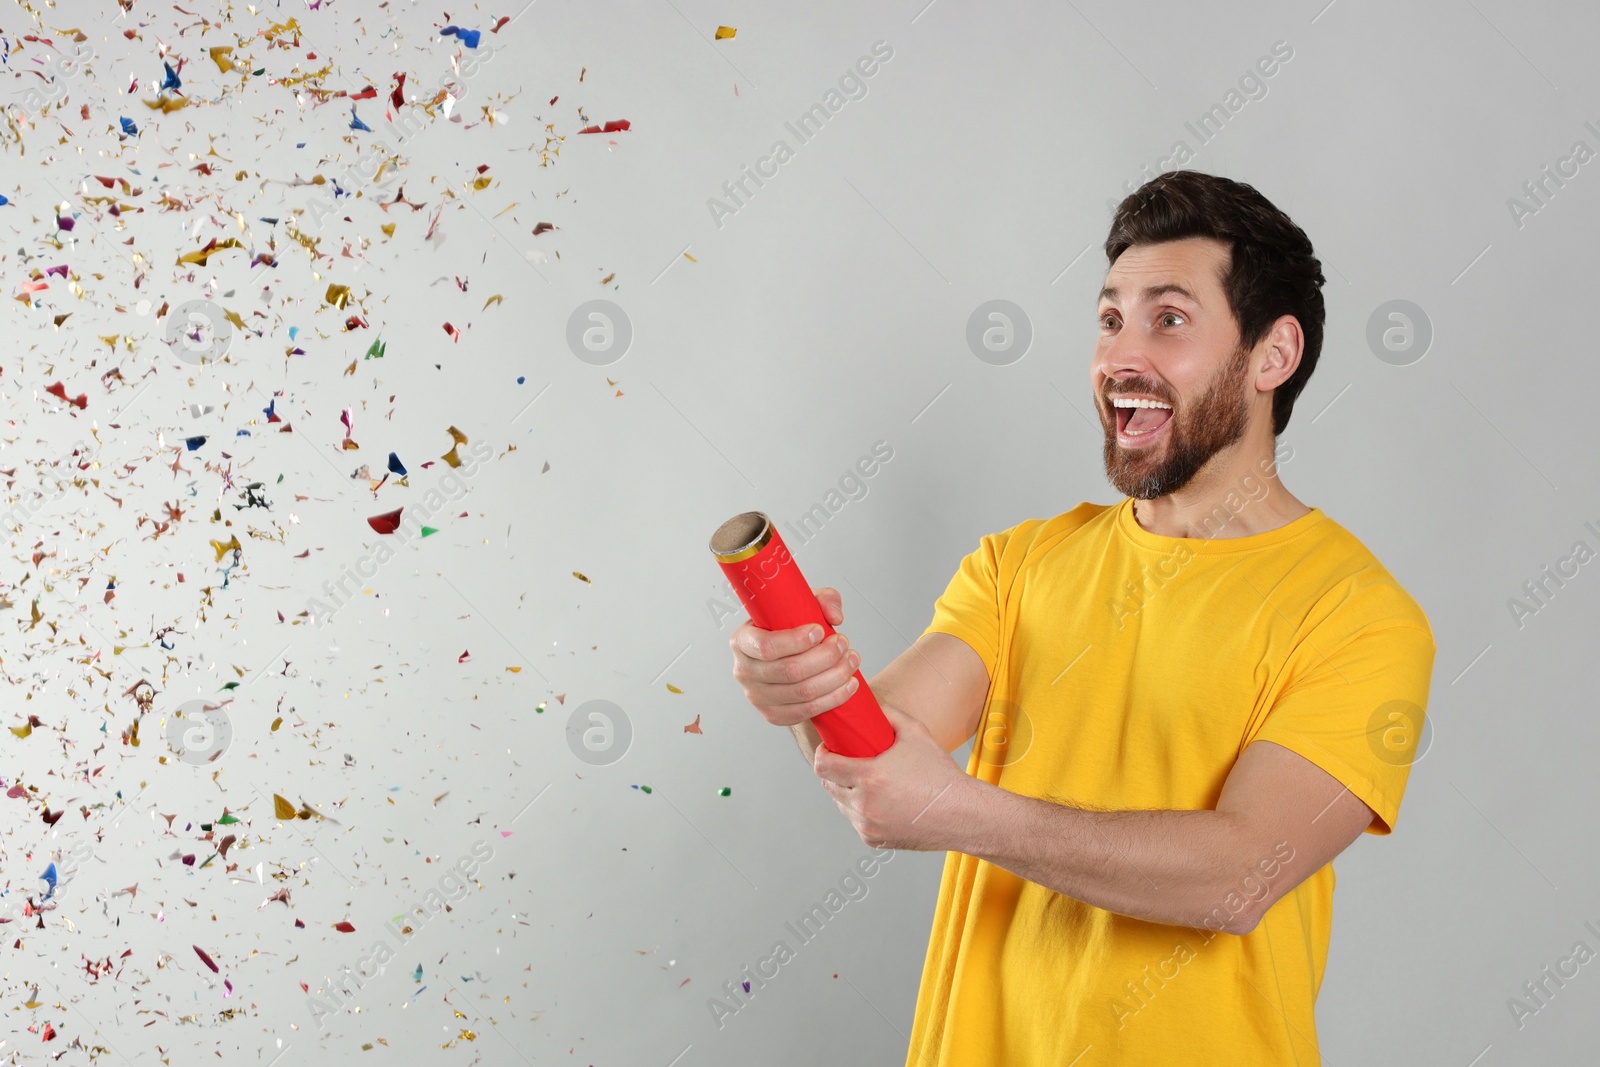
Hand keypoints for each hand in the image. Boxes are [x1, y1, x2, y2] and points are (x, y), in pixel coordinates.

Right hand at [729, 586, 859, 728]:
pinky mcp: (773, 715)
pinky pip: (808, 711)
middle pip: (790, 671)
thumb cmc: (789, 628)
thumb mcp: (801, 605)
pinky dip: (834, 698)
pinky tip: (849, 684)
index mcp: (742, 641)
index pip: (766, 646)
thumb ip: (822, 600)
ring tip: (851, 661)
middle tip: (844, 643)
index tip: (821, 631)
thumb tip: (835, 617)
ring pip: (803, 692)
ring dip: (835, 677)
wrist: (785, 658)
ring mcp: (757, 698)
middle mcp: (744, 671)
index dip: (796, 641)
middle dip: (825, 657)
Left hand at [812, 704, 975, 851]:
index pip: (824, 767)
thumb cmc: (940, 774)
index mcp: (870, 777)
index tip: (829, 748)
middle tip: (845, 761)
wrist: (962, 813)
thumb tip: (870, 707)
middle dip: (832, 772)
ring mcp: (867, 826)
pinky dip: (860, 810)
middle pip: (828, 786)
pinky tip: (876, 800)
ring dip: (845, 792)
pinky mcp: (874, 840)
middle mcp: (864, 805)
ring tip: (863, 780)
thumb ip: (889, 714)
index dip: (823, 754)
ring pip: (841, 805)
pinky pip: (855, 822)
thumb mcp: (916, 733)